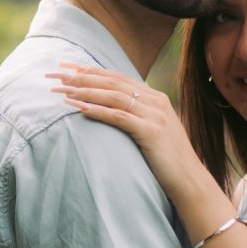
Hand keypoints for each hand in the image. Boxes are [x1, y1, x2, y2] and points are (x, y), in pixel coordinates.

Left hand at [46, 64, 206, 200]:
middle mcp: (155, 101)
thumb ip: (138, 115)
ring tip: (62, 90)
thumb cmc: (167, 158)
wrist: (189, 179)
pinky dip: (98, 110)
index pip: (118, 77)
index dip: (91, 71)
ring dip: (85, 91)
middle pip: (113, 82)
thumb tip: (113, 107)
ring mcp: (154, 115)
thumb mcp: (153, 130)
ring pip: (114, 96)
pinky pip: (119, 117)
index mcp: (155, 97)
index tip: (68, 68)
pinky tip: (79, 107)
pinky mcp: (151, 132)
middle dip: (82, 77)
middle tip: (57, 76)